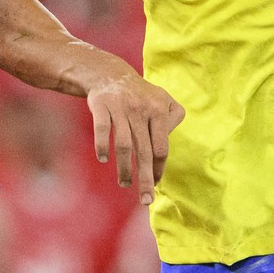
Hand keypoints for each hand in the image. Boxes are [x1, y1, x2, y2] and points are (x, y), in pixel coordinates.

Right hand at [86, 67, 184, 206]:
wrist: (109, 72)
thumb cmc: (139, 94)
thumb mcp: (162, 99)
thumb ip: (172, 119)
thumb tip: (164, 152)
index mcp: (158, 110)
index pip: (161, 147)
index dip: (159, 168)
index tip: (156, 184)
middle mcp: (140, 109)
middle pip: (144, 150)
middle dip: (146, 178)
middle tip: (145, 199)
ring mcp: (120, 107)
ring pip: (123, 144)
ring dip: (124, 168)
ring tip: (125, 183)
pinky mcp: (101, 104)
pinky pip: (102, 129)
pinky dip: (102, 145)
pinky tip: (104, 159)